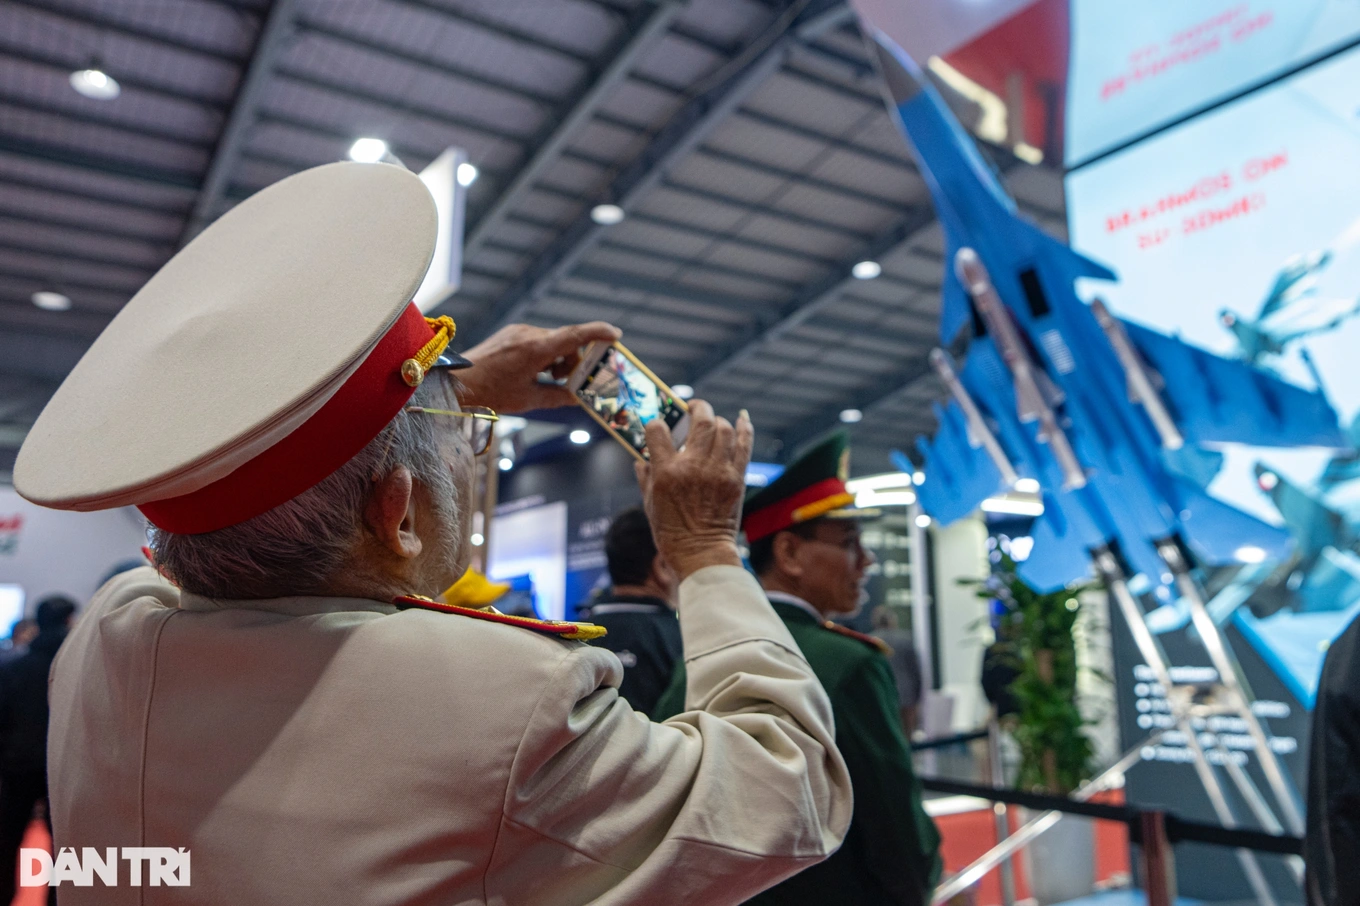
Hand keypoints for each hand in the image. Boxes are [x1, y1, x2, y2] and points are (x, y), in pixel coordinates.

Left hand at [456, 321, 620, 413]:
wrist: (455, 383)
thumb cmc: (490, 393)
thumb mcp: (528, 400)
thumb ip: (557, 397)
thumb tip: (578, 398)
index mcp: (536, 349)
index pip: (575, 334)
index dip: (598, 333)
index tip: (616, 336)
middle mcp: (529, 334)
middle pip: (566, 341)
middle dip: (574, 360)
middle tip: (570, 381)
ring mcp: (519, 332)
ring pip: (553, 341)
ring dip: (559, 358)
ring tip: (548, 380)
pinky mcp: (512, 334)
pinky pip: (539, 340)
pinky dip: (546, 354)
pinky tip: (536, 372)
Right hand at [635, 401, 753, 580]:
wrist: (701, 553)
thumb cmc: (671, 532)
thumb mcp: (649, 504)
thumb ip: (645, 477)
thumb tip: (640, 459)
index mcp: (666, 473)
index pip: (658, 430)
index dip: (656, 423)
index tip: (658, 426)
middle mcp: (693, 467)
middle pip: (701, 421)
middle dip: (697, 407)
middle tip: (693, 408)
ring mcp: (718, 471)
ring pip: (723, 429)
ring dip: (717, 421)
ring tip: (712, 423)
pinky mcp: (736, 479)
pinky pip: (744, 445)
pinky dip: (745, 428)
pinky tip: (742, 419)